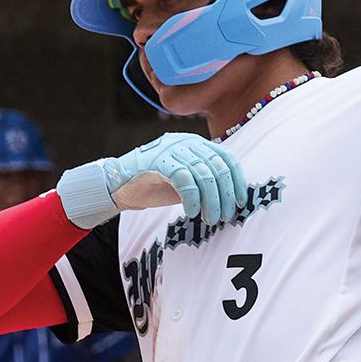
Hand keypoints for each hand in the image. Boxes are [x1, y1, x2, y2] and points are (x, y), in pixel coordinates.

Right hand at [57, 135, 248, 229]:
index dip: (237, 181)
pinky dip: (192, 199)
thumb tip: (233, 199)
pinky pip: (185, 180)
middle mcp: (186, 142)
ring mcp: (172, 149)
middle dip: (225, 195)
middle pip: (217, 168)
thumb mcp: (187, 181)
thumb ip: (206, 182)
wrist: (119, 185)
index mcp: (196, 143)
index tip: (241, 202)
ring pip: (203, 175)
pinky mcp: (159, 161)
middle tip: (225, 216)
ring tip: (210, 219)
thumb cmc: (156, 185)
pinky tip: (192, 212)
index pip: (226, 158)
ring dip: (211, 201)